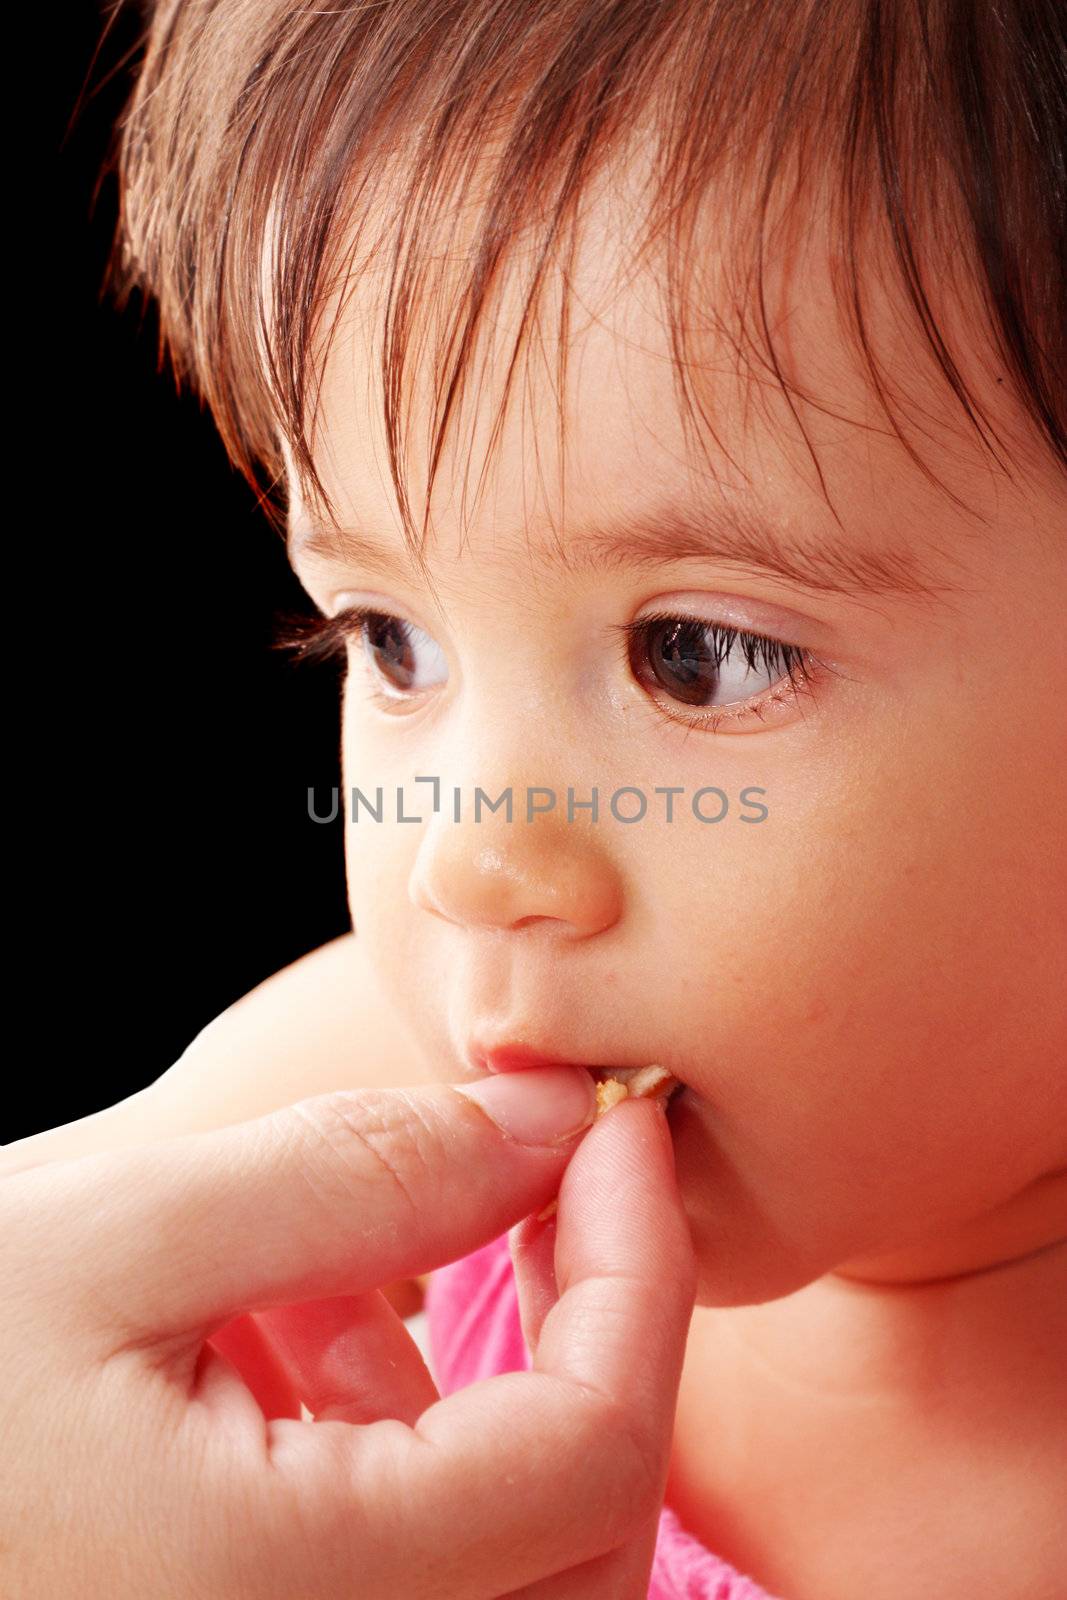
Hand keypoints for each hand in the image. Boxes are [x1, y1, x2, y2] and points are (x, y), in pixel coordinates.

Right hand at [1, 1068, 695, 1597]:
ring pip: (516, 1554)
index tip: (608, 1119)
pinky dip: (404, 1449)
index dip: (638, 1259)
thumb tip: (547, 1121)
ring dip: (488, 1382)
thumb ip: (351, 1180)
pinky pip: (417, 1576)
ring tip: (337, 1277)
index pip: (599, 1446)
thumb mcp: (109, 1241)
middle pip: (586, 1519)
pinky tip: (289, 1352)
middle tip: (524, 1171)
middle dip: (587, 1315)